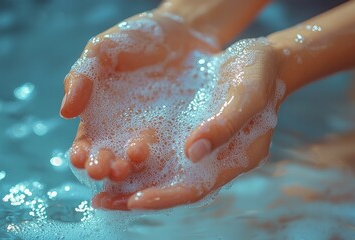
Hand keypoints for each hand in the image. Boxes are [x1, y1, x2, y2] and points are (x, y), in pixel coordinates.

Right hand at [59, 11, 219, 208]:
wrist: (180, 34)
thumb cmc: (135, 39)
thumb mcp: (103, 51)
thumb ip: (82, 78)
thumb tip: (66, 112)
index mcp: (98, 115)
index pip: (86, 144)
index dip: (80, 154)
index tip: (80, 157)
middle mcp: (121, 131)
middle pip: (108, 158)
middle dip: (104, 168)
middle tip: (107, 169)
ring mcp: (148, 132)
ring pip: (134, 160)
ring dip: (127, 169)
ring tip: (126, 167)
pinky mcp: (173, 132)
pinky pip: (163, 150)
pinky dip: (155, 158)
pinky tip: (150, 156)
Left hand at [106, 40, 285, 209]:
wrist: (257, 58)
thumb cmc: (259, 76)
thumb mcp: (248, 95)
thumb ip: (224, 124)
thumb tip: (192, 152)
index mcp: (232, 159)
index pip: (195, 188)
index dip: (165, 197)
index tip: (135, 200)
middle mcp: (211, 159)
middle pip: (171, 187)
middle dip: (136, 196)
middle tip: (102, 200)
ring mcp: (196, 145)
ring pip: (160, 170)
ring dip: (129, 178)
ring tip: (96, 181)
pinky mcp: (184, 129)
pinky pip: (157, 147)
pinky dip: (134, 154)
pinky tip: (112, 150)